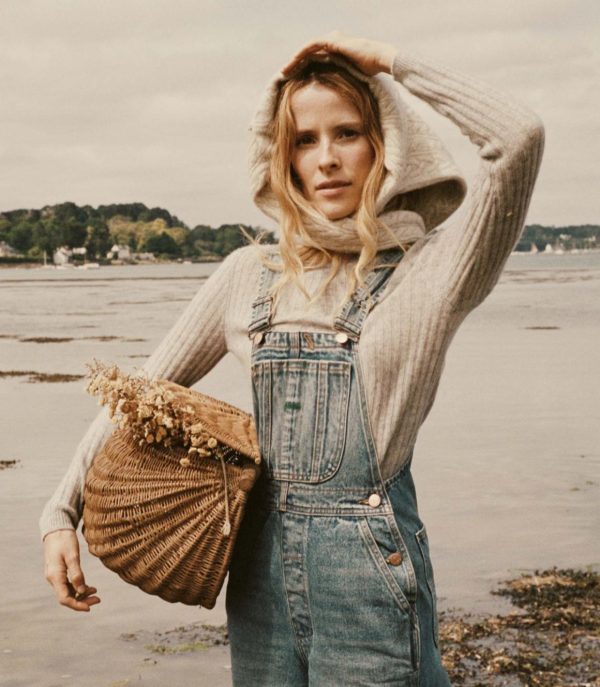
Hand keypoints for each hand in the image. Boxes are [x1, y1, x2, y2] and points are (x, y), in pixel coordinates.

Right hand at [43, 529, 100, 611]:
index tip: (90, 607)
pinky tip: (89, 586)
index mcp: (55, 576)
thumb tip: (82, 590)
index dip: (76, 605)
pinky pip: (68, 585)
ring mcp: (55, 576)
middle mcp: (53, 579)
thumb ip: (77, 574)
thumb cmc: (64, 540)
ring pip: (68, 592)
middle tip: (98, 599)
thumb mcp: (73, 555)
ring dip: (81, 594)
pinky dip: (78, 587)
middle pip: (66, 597)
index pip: (64, 598)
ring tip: (96, 592)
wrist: (56, 529)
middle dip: (82, 601)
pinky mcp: (59, 572)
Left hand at [281, 30, 396, 77]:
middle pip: (308, 54)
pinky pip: (311, 47)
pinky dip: (300, 55)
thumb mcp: (351, 78)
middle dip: (295, 65)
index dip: (303, 69)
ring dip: (294, 60)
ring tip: (284, 71)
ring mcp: (331, 40)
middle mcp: (332, 43)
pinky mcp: (331, 41)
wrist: (380, 59)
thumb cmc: (371, 72)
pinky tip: (292, 63)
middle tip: (284, 75)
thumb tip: (336, 100)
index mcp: (336, 51)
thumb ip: (341, 82)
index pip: (315, 59)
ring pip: (307, 50)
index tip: (293, 80)